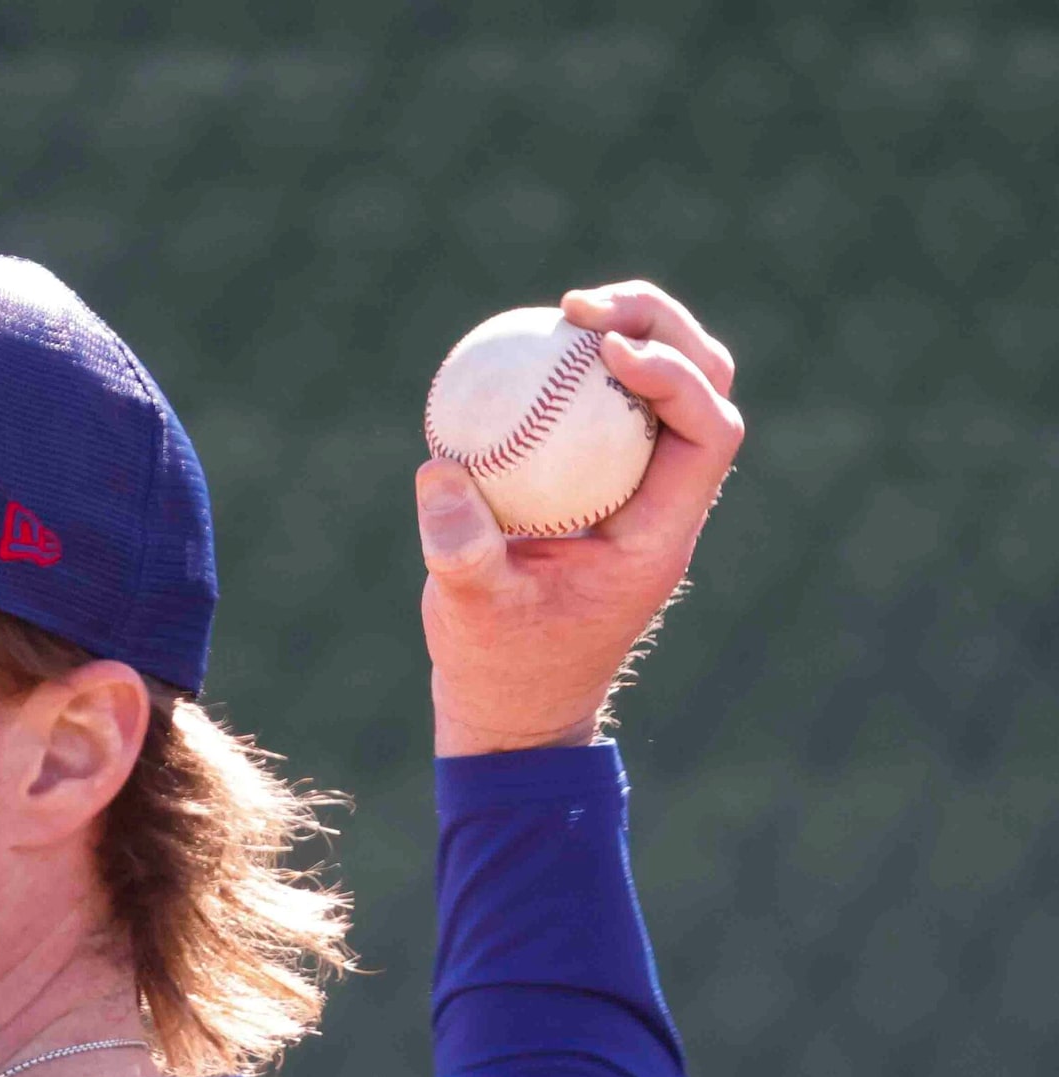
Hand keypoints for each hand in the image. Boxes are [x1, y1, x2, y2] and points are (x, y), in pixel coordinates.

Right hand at [415, 281, 744, 756]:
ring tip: (564, 310)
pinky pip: (605, 406)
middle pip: (706, 383)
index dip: (673, 376)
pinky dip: (577, 368)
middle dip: (660, 325)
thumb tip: (438, 469)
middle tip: (582, 305)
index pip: (708, 433)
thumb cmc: (501, 665)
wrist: (514, 702)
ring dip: (628, 331)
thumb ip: (460, 549)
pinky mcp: (600, 481)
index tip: (604, 351)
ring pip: (664, 385)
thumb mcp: (471, 615)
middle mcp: (665, 500)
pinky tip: (527, 349)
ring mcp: (637, 488)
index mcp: (661, 533)